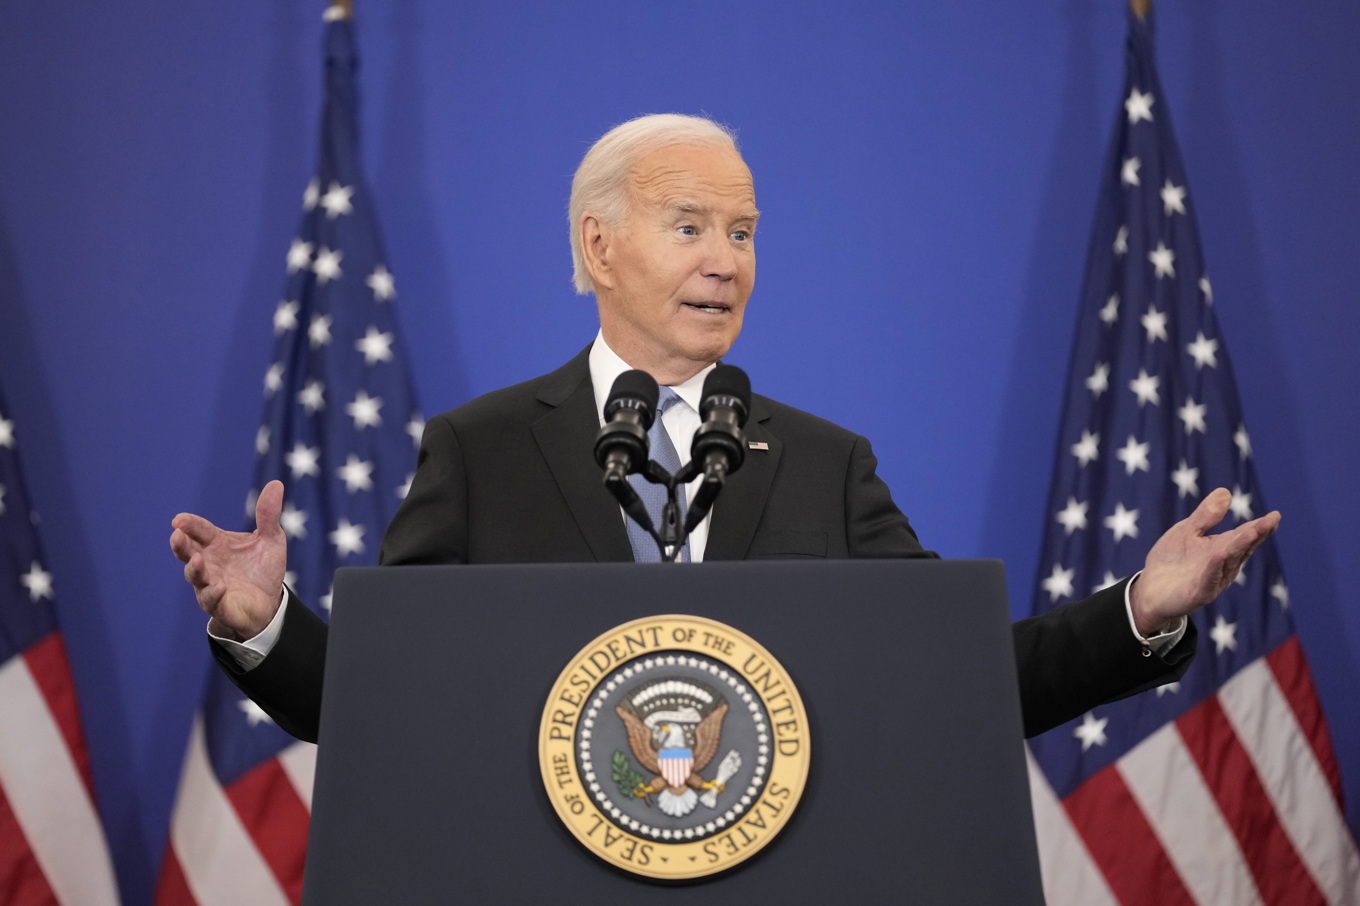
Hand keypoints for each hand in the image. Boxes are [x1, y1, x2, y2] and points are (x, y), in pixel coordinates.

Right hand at [170, 480, 287, 640]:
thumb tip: (276, 483)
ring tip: (197, 560)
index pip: (199, 530)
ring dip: (194, 568)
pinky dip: (213, 593)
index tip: (179, 520)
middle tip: (177, 535)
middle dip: (180, 544)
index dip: (189, 524)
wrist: (270, 602)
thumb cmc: (263, 568)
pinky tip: (219, 586)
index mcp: (217, 543)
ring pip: (194, 576)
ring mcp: (209, 584)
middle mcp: (208, 562)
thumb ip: (268, 515)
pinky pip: (210, 600)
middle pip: (187, 551)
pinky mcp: (217, 604)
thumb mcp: (271, 539)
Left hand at [1130, 487, 1279, 635]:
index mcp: (1222, 547)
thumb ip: (1205, 515)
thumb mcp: (1187, 531)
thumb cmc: (1171, 560)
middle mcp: (1223, 564)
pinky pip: (1209, 578)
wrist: (1149, 590)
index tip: (1275, 515)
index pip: (1243, 534)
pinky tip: (1219, 554)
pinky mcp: (1200, 592)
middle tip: (1270, 522)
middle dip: (1255, 534)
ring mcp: (1214, 579)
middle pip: (1242, 547)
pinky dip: (1215, 566)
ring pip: (1229, 560)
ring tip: (1252, 531)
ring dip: (1240, 546)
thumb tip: (1225, 492)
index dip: (1259, 526)